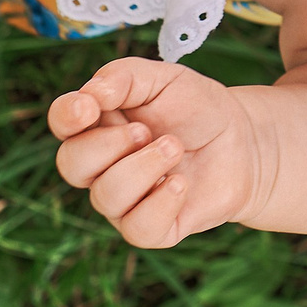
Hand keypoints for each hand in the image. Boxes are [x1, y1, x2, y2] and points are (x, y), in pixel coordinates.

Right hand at [49, 57, 263, 247]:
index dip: (66, 116)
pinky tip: (180, 183)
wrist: (244, 141)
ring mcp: (124, 201)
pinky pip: (137, 228)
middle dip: (109, 144)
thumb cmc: (197, 108)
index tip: (89, 106)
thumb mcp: (166, 78)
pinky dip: (160, 203)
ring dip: (143, 167)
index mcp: (99, 124)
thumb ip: (124, 77)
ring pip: (106, 196)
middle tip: (146, 130)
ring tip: (176, 148)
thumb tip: (90, 93)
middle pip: (71, 164)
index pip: (62, 122)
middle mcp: (102, 167)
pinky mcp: (152, 228)